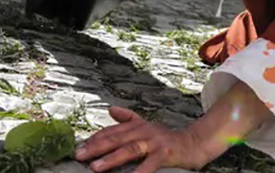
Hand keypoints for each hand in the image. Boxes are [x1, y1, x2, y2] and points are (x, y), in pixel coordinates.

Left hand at [75, 107, 209, 172]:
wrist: (195, 142)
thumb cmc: (168, 138)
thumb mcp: (147, 125)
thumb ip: (128, 119)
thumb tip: (110, 109)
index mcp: (137, 126)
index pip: (111, 131)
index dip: (94, 139)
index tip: (79, 147)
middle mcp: (144, 131)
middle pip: (116, 138)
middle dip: (95, 148)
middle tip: (79, 155)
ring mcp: (155, 141)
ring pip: (129, 149)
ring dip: (111, 159)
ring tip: (95, 167)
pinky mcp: (166, 153)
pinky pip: (149, 164)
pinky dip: (138, 172)